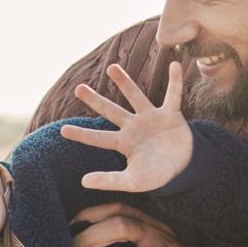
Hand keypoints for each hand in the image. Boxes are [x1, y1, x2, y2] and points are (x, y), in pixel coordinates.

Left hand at [60, 61, 192, 191]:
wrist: (185, 170)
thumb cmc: (157, 176)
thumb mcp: (133, 182)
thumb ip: (109, 181)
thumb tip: (83, 181)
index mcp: (123, 143)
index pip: (98, 138)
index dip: (82, 134)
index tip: (63, 130)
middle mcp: (134, 127)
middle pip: (110, 111)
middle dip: (95, 100)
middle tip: (77, 88)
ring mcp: (151, 118)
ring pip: (135, 96)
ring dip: (124, 82)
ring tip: (111, 67)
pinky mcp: (171, 114)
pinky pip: (173, 95)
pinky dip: (175, 81)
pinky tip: (174, 64)